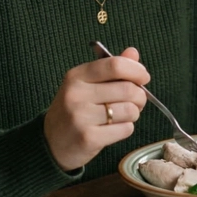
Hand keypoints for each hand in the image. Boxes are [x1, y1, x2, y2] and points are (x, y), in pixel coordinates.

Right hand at [44, 46, 149, 170]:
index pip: (115, 65)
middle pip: (127, 89)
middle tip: (136, 101)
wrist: (52, 143)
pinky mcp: (88, 138)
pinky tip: (113, 129)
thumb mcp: (87, 84)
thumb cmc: (75, 110)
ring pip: (129, 110)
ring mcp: (80, 117)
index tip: (144, 77)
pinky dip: (126, 129)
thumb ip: (111, 68)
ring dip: (133, 114)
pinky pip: (125, 129)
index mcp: (76, 76)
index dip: (136, 70)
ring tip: (122, 116)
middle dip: (140, 96)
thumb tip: (133, 53)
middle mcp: (76, 94)